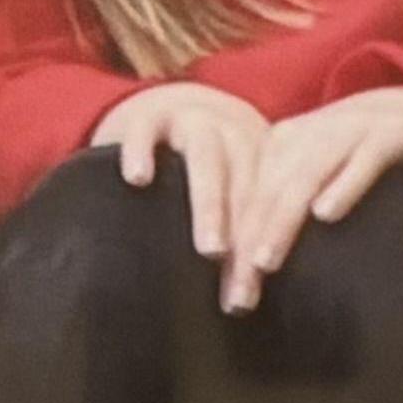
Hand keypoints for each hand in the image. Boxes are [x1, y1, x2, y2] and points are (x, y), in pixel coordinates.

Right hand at [95, 83, 273, 278]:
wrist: (168, 102)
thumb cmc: (204, 165)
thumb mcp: (234, 183)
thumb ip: (246, 226)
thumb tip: (249, 300)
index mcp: (260, 156)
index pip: (265, 208)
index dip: (259, 251)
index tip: (248, 297)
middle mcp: (232, 135)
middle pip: (245, 189)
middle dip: (246, 238)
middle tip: (244, 284)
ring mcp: (192, 120)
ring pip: (207, 160)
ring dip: (211, 205)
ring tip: (211, 249)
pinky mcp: (149, 113)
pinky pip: (145, 129)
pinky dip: (142, 150)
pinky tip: (137, 179)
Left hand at [217, 86, 402, 309]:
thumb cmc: (361, 159)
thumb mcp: (315, 182)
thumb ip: (283, 215)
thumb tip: (249, 277)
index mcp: (279, 146)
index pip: (248, 203)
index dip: (235, 251)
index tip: (230, 302)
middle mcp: (307, 135)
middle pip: (268, 194)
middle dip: (250, 248)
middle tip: (241, 300)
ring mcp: (349, 129)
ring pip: (306, 177)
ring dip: (283, 221)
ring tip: (265, 263)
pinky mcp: (393, 131)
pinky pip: (365, 158)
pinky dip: (345, 184)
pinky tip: (327, 214)